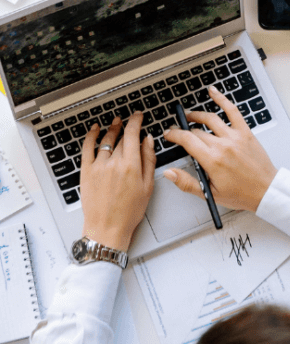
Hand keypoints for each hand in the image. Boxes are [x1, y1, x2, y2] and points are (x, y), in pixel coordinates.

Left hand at [80, 114, 155, 251]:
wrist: (107, 228)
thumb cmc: (129, 211)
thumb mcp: (148, 185)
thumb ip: (149, 160)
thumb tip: (149, 141)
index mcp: (131, 165)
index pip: (133, 134)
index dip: (136, 121)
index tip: (138, 116)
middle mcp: (113, 163)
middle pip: (121, 138)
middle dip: (127, 128)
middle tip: (130, 121)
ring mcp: (97, 167)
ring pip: (106, 141)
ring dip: (112, 129)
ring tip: (115, 123)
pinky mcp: (86, 172)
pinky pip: (87, 149)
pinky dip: (91, 137)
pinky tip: (95, 130)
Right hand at [162, 85, 277, 211]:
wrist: (265, 189)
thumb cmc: (240, 194)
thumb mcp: (209, 193)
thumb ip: (186, 182)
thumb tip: (169, 173)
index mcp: (212, 160)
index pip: (187, 140)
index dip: (174, 135)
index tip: (168, 134)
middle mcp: (223, 145)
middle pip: (197, 131)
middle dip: (184, 130)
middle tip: (177, 130)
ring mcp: (235, 136)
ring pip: (211, 119)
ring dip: (197, 115)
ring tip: (189, 116)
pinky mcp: (245, 132)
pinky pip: (233, 111)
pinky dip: (222, 99)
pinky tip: (213, 92)